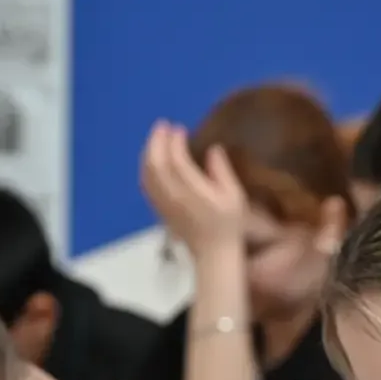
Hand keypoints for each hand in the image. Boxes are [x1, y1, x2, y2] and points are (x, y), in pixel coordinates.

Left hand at [140, 121, 248, 260]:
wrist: (213, 254)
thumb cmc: (229, 225)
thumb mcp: (234, 196)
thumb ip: (222, 171)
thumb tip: (212, 149)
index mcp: (192, 192)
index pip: (176, 160)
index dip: (175, 141)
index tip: (180, 129)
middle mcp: (173, 196)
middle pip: (156, 163)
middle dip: (157, 141)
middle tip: (163, 125)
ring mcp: (163, 203)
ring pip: (147, 173)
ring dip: (149, 152)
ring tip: (156, 139)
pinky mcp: (159, 209)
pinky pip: (146, 184)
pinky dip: (146, 167)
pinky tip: (151, 160)